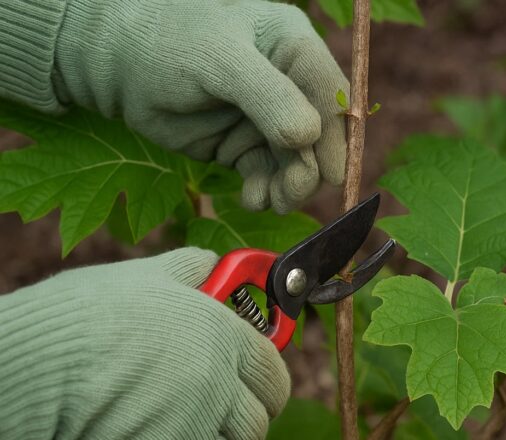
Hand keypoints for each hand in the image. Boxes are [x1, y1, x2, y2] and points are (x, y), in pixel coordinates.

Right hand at [0, 248, 289, 439]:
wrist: (42, 361)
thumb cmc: (88, 313)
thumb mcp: (145, 277)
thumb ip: (187, 271)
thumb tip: (208, 262)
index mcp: (225, 338)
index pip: (273, 372)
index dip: (265, 380)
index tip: (256, 382)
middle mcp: (220, 385)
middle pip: (257, 419)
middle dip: (243, 416)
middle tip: (219, 409)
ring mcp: (194, 425)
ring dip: (214, 435)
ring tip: (185, 419)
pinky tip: (155, 430)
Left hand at [54, 0, 348, 213]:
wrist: (115, 65)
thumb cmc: (169, 44)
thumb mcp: (220, 61)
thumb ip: (269, 96)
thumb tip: (307, 136)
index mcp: (294, 46)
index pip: (330, 93)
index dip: (336, 134)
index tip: (334, 173)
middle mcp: (289, 84)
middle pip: (319, 135)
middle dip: (310, 167)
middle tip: (291, 194)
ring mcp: (268, 119)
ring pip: (297, 162)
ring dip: (289, 186)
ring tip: (270, 201)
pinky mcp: (244, 146)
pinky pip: (268, 176)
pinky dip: (266, 192)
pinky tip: (253, 199)